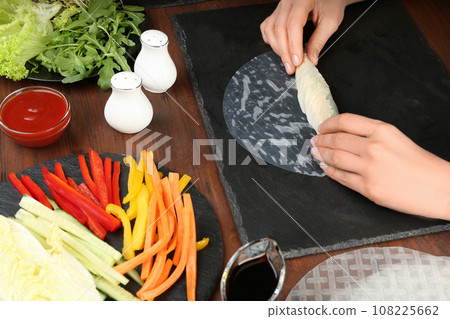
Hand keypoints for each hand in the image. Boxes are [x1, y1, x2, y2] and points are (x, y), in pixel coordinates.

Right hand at [261, 0, 356, 73]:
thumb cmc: (331, 3)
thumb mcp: (331, 21)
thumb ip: (319, 40)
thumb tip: (311, 59)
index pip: (293, 24)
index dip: (294, 45)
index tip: (297, 61)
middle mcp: (288, 1)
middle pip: (279, 28)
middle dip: (284, 52)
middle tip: (291, 68)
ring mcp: (280, 6)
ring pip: (271, 29)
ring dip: (277, 48)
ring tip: (287, 60)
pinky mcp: (277, 12)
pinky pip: (267, 27)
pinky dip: (271, 40)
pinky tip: (279, 47)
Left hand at [310, 113, 449, 219]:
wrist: (439, 187)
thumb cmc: (419, 163)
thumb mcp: (396, 138)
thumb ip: (370, 134)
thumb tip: (342, 134)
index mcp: (383, 130)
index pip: (345, 121)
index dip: (328, 123)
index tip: (322, 127)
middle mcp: (374, 147)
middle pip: (336, 140)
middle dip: (321, 140)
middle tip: (314, 140)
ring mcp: (370, 169)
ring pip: (334, 158)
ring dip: (320, 154)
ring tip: (315, 152)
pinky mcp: (368, 188)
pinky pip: (341, 178)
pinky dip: (329, 171)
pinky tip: (325, 167)